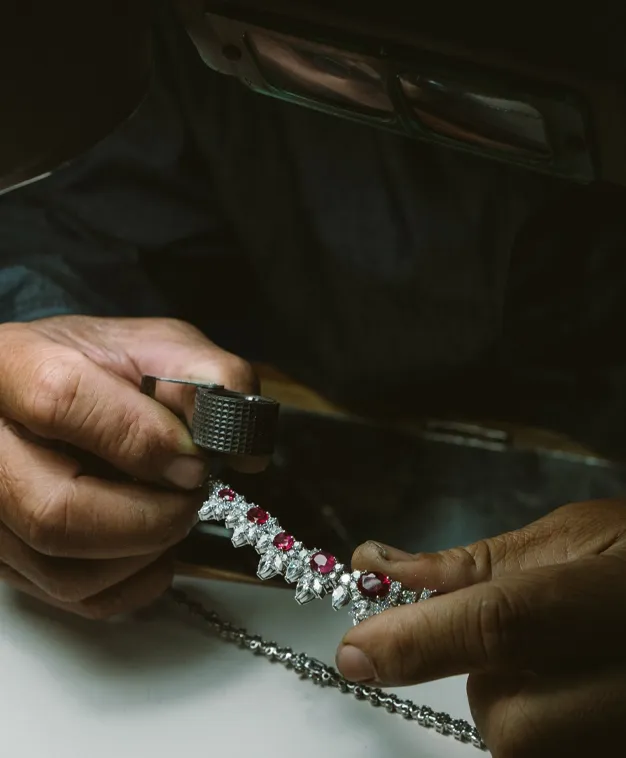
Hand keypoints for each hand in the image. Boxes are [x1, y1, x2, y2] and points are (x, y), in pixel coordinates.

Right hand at [0, 316, 257, 617]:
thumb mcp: (159, 345)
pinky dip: (133, 583)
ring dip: (147, 552)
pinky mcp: (6, 556)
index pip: (60, 401)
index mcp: (11, 365)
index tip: (194, 459)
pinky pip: (71, 598)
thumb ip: (209, 377)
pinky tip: (155, 547)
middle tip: (193, 494)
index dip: (140, 439)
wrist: (52, 388)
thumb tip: (241, 449)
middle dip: (151, 516)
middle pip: (54, 511)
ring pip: (63, 568)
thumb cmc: (104, 366)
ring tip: (174, 511)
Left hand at [336, 501, 625, 757]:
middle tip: (520, 639)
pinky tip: (575, 688)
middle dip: (488, 682)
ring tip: (564, 661)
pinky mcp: (624, 756)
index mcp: (615, 599)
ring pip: (526, 751)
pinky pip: (555, 756)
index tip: (355, 653)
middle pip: (509, 722)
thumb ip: (477, 561)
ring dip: (517, 708)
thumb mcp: (576, 535)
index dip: (418, 638)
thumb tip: (380, 566)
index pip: (500, 622)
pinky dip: (545, 726)